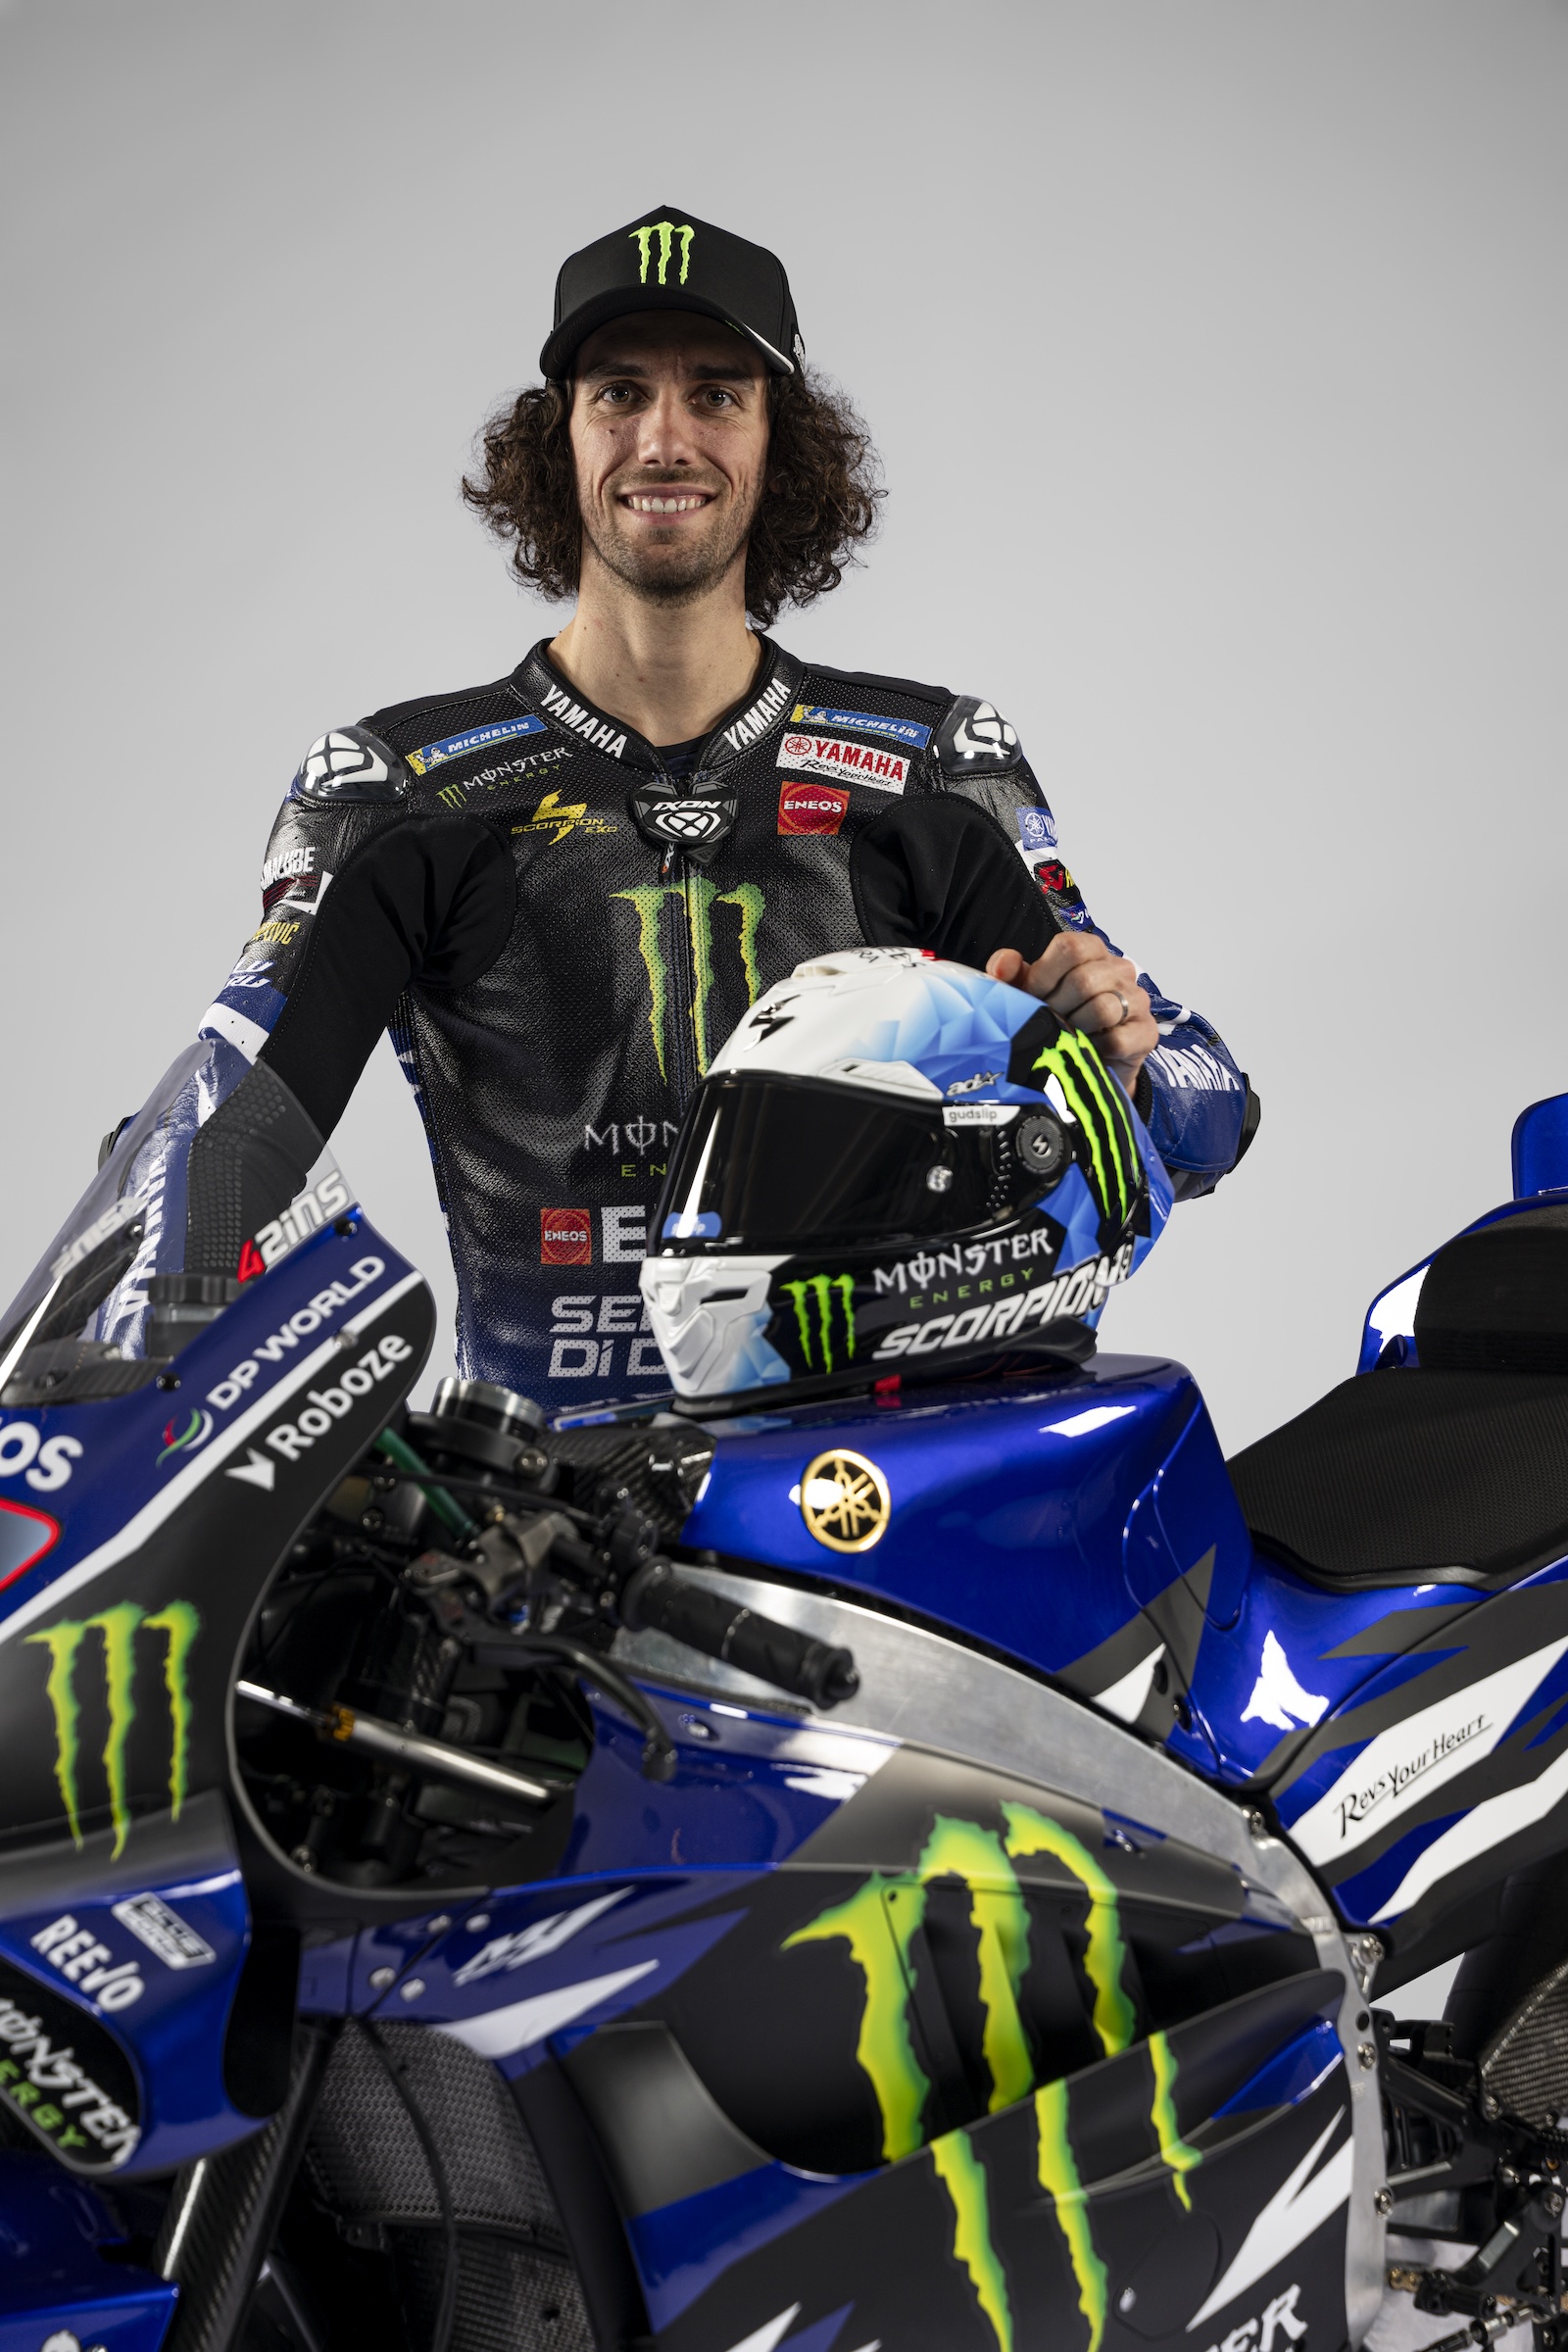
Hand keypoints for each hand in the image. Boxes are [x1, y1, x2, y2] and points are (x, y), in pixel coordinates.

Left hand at [987, 934, 1156, 1093]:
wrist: (1082, 1061)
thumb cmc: (1055, 1018)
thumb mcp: (1026, 992)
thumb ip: (1010, 973)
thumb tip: (1004, 963)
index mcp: (1091, 951)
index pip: (1071, 947)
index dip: (1044, 976)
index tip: (1032, 997)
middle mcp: (1119, 970)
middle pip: (1084, 980)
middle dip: (1056, 1008)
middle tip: (1047, 1024)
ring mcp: (1136, 1000)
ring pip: (1102, 1009)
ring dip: (1074, 1029)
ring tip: (1065, 1037)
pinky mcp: (1146, 1033)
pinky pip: (1118, 1040)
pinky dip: (1094, 1050)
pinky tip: (1085, 1051)